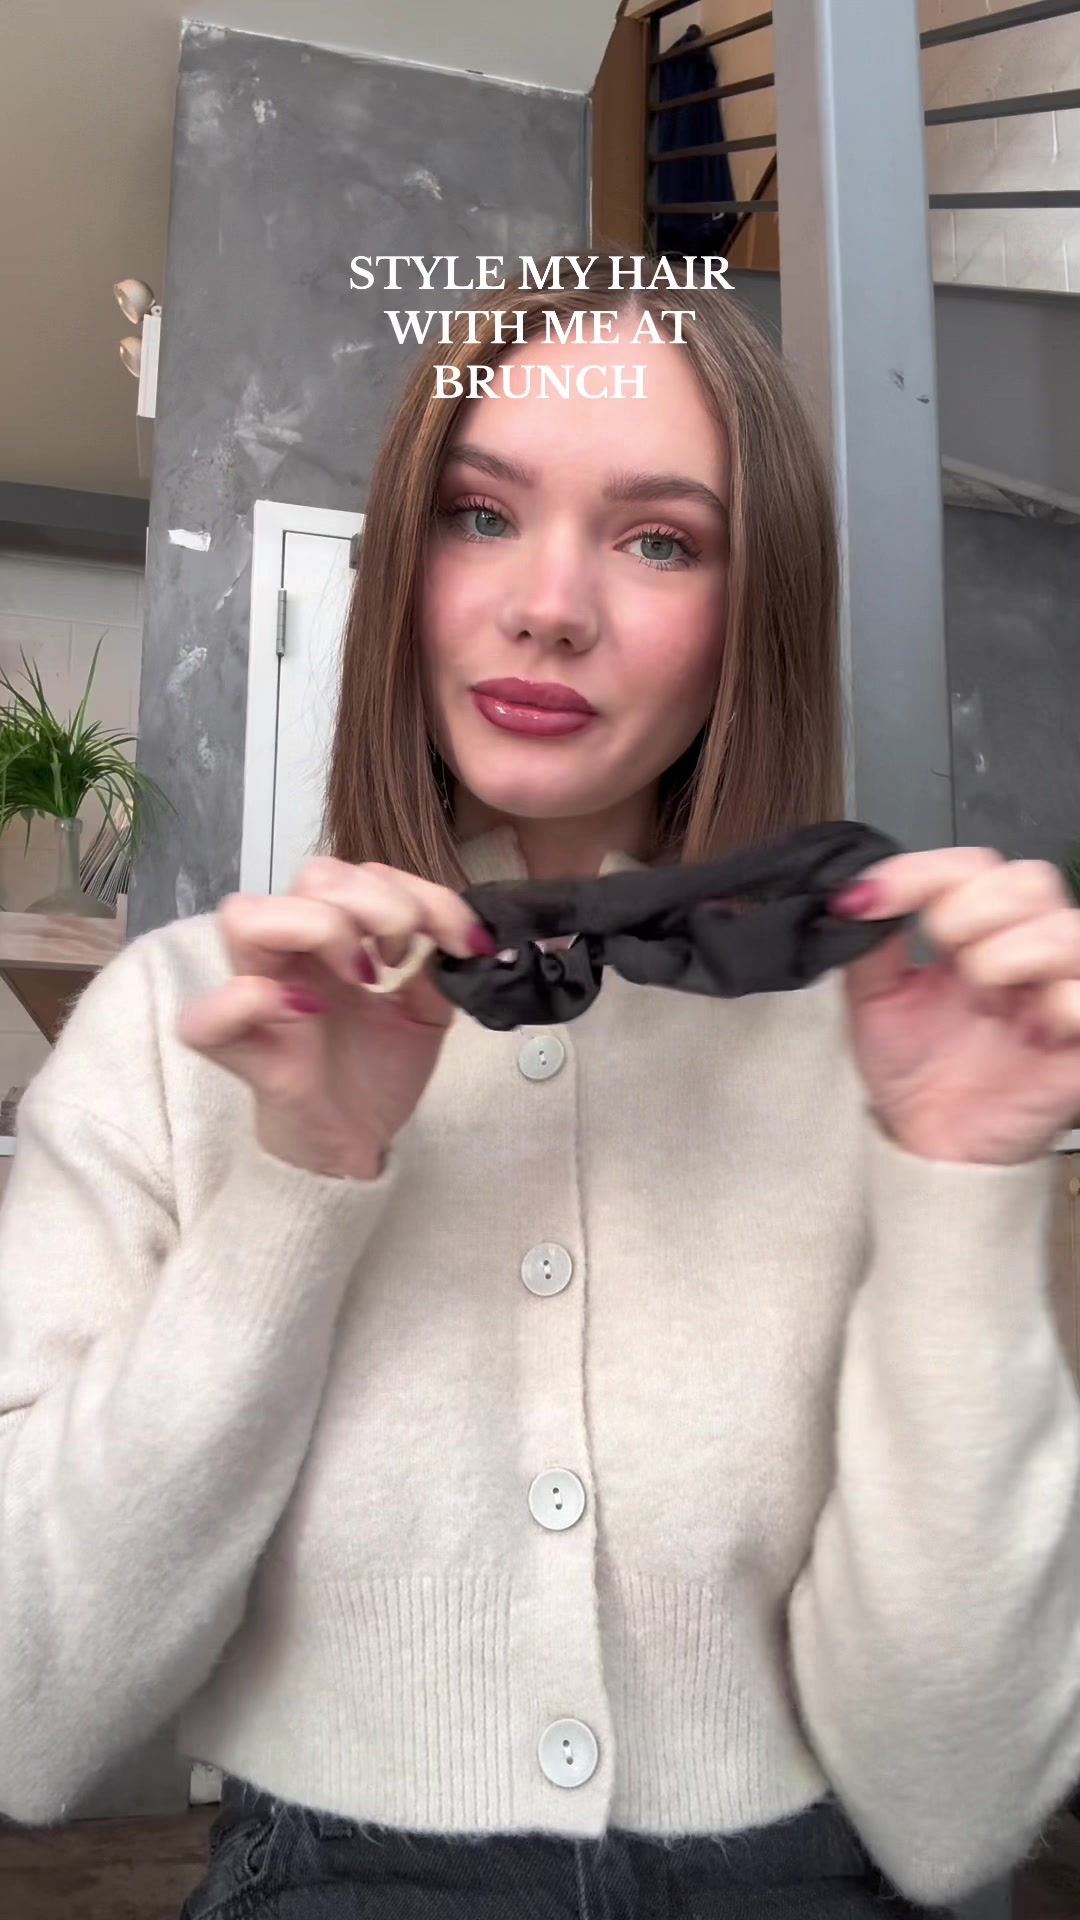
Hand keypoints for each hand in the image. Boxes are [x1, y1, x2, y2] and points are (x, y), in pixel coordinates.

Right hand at [177, 859, 495, 1178]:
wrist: (358, 1140)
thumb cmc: (378, 1070)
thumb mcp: (427, 1010)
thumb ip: (437, 965)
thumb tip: (461, 935)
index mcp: (331, 934)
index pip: (360, 873)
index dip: (417, 891)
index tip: (460, 939)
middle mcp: (289, 951)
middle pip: (311, 875)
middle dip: (376, 903)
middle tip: (402, 955)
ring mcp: (255, 994)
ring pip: (244, 915)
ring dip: (318, 929)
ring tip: (361, 976)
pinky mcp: (237, 1049)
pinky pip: (205, 1014)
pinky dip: (253, 1001)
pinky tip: (306, 1012)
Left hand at [833, 848, 1079, 1163]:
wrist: (926, 1144)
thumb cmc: (914, 1072)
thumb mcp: (874, 997)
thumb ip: (870, 940)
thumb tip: (858, 892)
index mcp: (981, 933)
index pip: (974, 867)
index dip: (921, 872)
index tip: (869, 899)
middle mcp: (1028, 954)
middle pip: (1032, 881)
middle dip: (972, 905)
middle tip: (939, 946)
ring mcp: (1059, 996)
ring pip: (1066, 931)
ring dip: (1009, 950)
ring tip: (980, 990)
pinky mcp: (1078, 1046)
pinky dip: (1059, 1003)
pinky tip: (1030, 1027)